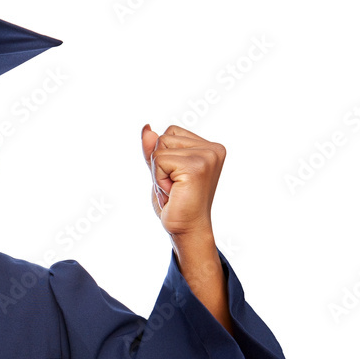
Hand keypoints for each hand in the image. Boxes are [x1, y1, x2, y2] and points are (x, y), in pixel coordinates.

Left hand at [140, 124, 225, 238]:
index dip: (164, 158)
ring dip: (158, 173)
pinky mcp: (196, 167)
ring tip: (174, 189)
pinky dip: (158, 179)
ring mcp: (207, 157)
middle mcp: (213, 149)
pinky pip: (158, 160)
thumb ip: (154, 149)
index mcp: (211, 147)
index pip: (171, 133)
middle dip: (159, 165)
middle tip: (174, 187)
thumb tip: (146, 128)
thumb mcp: (161, 170)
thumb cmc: (176, 203)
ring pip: (159, 148)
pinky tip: (173, 192)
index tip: (176, 179)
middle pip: (164, 138)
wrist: (186, 230)